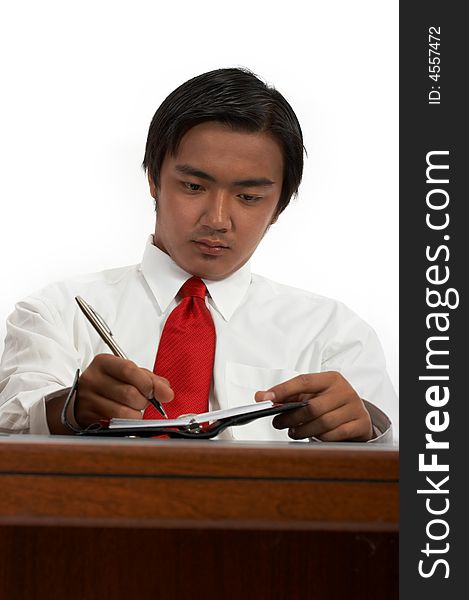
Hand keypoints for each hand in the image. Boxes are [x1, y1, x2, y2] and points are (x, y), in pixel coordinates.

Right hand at [75, 354, 173, 426]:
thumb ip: (151, 380)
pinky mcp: (87, 418)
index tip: (156, 392)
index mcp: (104, 363)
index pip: (128, 370)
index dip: (147, 383)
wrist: (84, 397)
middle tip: (142, 401)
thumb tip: (167, 393)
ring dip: (136, 415)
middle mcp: (92, 379)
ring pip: (122, 413)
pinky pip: (114, 425)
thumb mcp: (130, 375)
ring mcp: (87, 399)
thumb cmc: (111, 384)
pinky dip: (126, 424)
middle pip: (129, 393)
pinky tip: (124, 418)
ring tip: (133, 410)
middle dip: (143, 401)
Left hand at [255, 371, 372, 441]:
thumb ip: (286, 394)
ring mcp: (355, 408)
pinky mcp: (361, 424)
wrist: (357, 415)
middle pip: (313, 406)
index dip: (283, 390)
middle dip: (291, 417)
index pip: (304, 381)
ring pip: (323, 423)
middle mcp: (345, 391)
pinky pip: (335, 435)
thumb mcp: (311, 394)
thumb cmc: (329, 403)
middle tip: (278, 423)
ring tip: (293, 431)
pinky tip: (313, 437)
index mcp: (331, 379)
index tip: (266, 399)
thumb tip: (261, 397)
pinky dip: (320, 438)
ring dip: (303, 430)